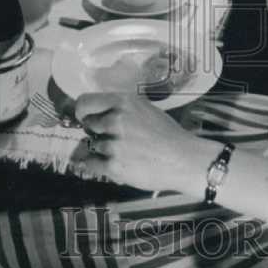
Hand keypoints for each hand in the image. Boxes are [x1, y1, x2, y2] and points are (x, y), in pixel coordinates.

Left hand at [74, 92, 207, 193]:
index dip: (83, 111)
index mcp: (124, 102)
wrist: (184, 159)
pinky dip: (97, 165)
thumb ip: (123, 108)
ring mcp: (113, 144)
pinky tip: (110, 164)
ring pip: (92, 145)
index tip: (86, 117)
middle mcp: (116, 120)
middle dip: (97, 131)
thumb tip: (102, 112)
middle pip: (88, 124)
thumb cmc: (169, 135)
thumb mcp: (146, 109)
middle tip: (112, 137)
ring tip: (124, 152)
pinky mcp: (114, 166)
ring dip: (103, 150)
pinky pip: (91, 164)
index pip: (85, 102)